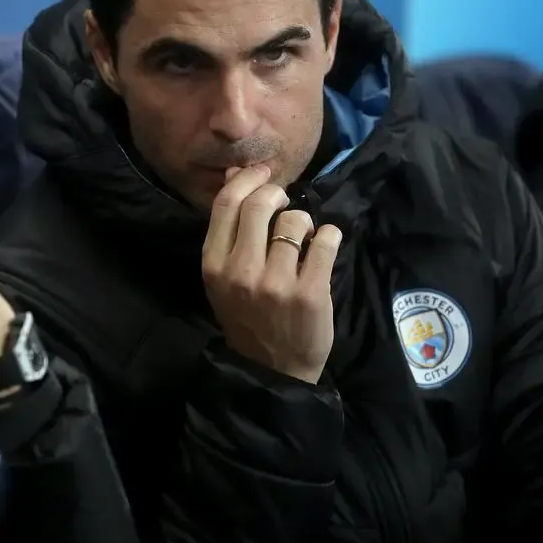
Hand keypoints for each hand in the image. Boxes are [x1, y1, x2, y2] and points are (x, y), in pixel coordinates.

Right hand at [201, 165, 342, 384]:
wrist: (273, 369)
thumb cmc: (247, 316)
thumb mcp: (225, 276)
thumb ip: (229, 229)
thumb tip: (235, 173)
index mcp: (214, 264)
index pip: (227, 204)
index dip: (248, 179)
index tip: (263, 174)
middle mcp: (241, 271)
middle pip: (261, 204)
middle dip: (278, 194)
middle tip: (285, 205)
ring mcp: (276, 282)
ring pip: (296, 220)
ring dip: (304, 223)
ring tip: (303, 240)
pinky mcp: (311, 292)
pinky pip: (325, 240)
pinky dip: (329, 236)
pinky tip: (323, 246)